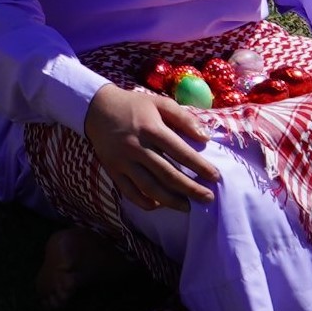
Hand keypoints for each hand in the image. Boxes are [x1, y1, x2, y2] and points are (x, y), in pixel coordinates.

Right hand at [81, 83, 220, 211]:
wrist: (96, 108)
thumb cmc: (134, 106)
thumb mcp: (159, 103)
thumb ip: (183, 118)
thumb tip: (205, 138)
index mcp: (150, 128)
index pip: (180, 152)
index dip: (200, 166)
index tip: (215, 176)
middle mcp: (136, 146)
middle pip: (168, 174)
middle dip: (191, 188)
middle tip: (208, 197)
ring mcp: (123, 160)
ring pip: (149, 187)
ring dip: (171, 200)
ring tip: (187, 207)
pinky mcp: (113, 169)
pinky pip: (129, 192)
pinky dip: (145, 202)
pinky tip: (159, 205)